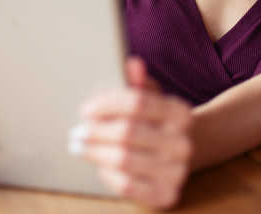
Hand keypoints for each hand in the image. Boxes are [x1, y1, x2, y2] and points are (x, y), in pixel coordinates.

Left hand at [71, 57, 192, 208]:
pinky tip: (99, 165)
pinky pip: (127, 185)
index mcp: (181, 113)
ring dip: (95, 152)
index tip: (86, 109)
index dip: (107, 105)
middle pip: (128, 132)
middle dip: (96, 131)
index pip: (138, 103)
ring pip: (124, 160)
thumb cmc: (155, 122)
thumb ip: (139, 82)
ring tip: (80, 146)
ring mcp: (177, 171)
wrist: (178, 156)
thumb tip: (133, 64)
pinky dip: (107, 174)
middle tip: (77, 131)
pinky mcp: (167, 195)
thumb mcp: (149, 98)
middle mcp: (183, 142)